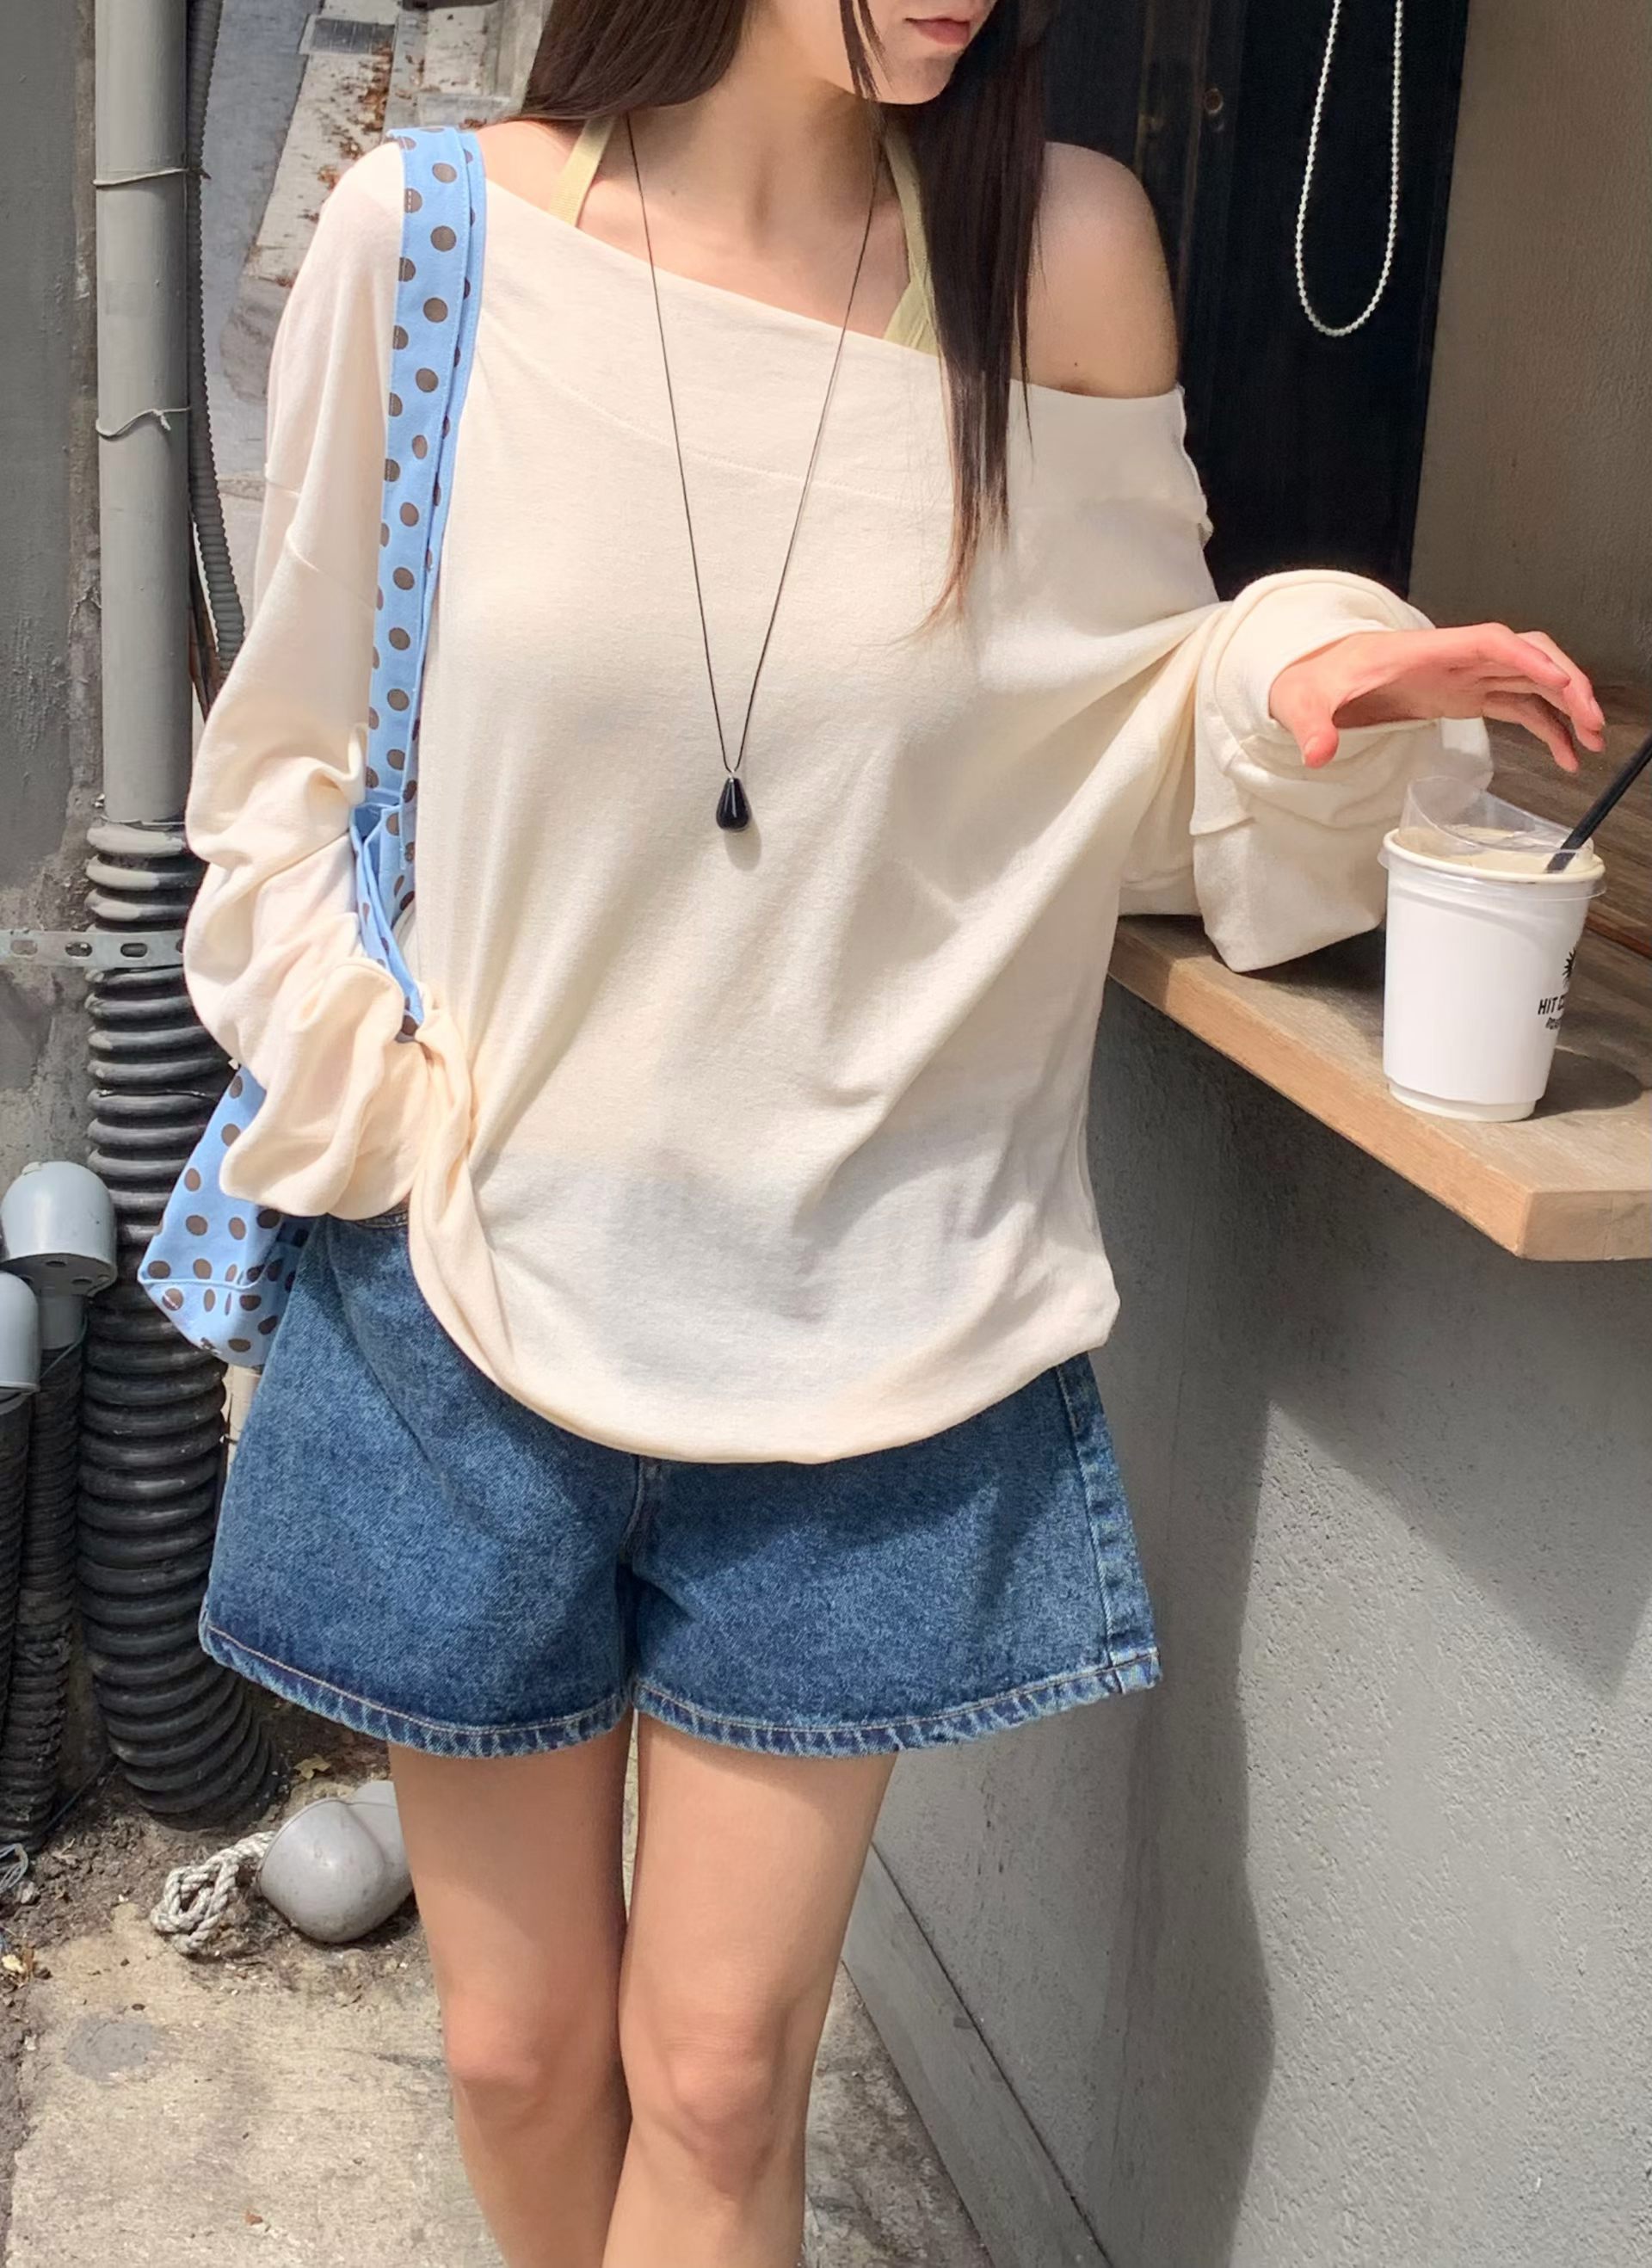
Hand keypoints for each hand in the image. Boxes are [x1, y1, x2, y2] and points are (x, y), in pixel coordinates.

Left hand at [1268, 624, 1604, 772]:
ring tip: (1592, 742)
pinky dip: (1546, 728)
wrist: (1313, 675)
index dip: (1528, 657)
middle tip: (1592, 720)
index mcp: (1428, 650)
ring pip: (1533, 681)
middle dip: (1565, 682)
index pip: (1491, 642)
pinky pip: (1518, 707)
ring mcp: (1467, 676)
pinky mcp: (1467, 696)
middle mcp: (1457, 658)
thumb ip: (1313, 724)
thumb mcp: (1306, 700)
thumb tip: (1317, 752)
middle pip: (1529, 656)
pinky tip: (1564, 754)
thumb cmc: (1315, 676)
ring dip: (1566, 706)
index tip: (1558, 680)